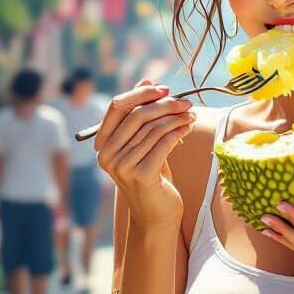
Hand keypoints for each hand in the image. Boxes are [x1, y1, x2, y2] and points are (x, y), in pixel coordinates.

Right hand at [93, 79, 194, 227]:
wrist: (156, 214)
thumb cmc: (151, 175)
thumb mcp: (143, 142)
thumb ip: (141, 114)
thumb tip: (147, 80)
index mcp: (102, 144)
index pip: (117, 107)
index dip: (141, 94)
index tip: (164, 89)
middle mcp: (107, 155)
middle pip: (137, 116)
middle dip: (165, 105)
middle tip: (186, 103)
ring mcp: (122, 166)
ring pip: (153, 129)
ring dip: (176, 118)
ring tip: (191, 115)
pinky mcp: (141, 175)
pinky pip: (163, 143)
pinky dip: (178, 131)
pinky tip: (188, 127)